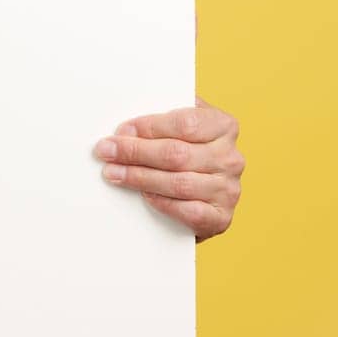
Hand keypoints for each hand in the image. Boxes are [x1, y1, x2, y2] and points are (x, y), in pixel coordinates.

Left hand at [92, 96, 243, 242]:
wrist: (204, 198)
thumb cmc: (187, 155)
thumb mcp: (181, 129)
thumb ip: (163, 119)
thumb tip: (127, 126)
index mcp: (224, 126)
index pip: (185, 123)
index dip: (149, 127)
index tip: (122, 131)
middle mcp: (230, 157)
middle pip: (177, 153)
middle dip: (135, 152)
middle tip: (106, 151)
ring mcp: (228, 189)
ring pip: (179, 182)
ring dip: (140, 178)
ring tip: (113, 173)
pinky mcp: (221, 217)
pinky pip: (189, 211)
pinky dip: (162, 202)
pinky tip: (143, 196)